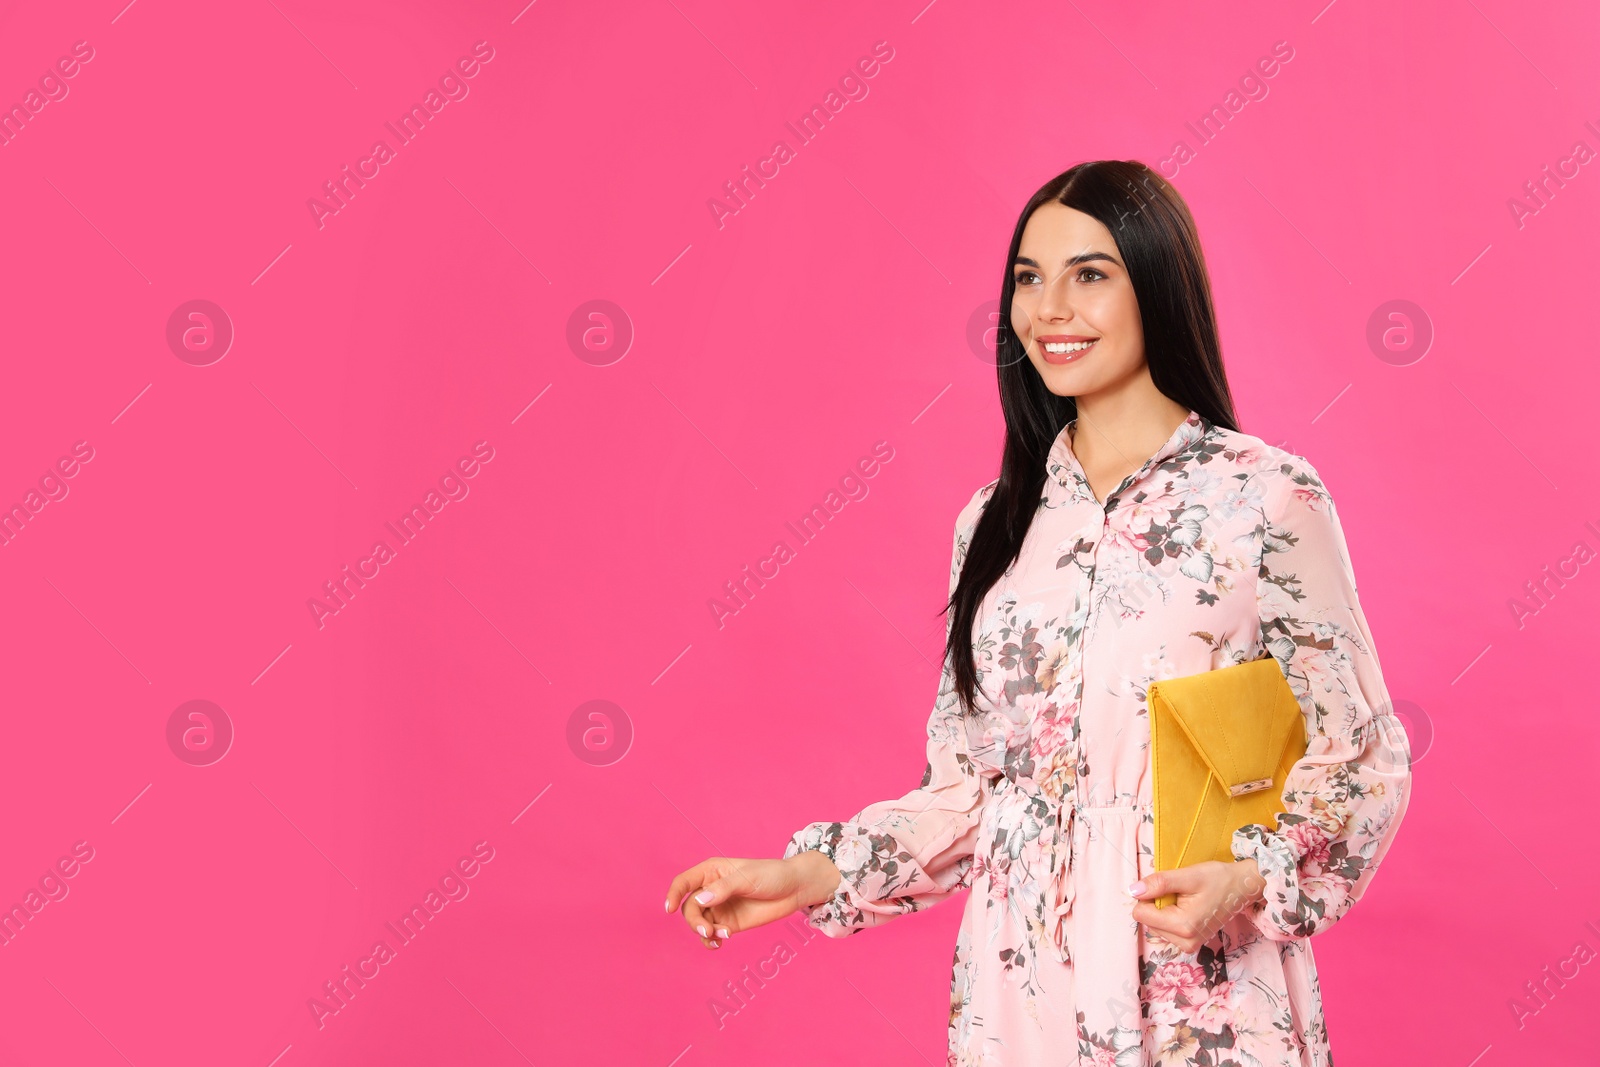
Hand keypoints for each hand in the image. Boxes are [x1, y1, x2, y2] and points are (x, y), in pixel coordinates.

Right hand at [665, 853, 840, 949]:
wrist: (794, 890)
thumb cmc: (771, 875)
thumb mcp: (747, 878)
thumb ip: (723, 889)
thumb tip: (699, 901)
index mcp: (711, 871)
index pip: (683, 882)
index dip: (673, 894)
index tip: (670, 909)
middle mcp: (711, 890)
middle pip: (689, 908)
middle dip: (694, 921)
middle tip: (708, 931)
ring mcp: (719, 908)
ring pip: (698, 923)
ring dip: (703, 932)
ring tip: (721, 936)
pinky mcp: (729, 923)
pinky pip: (711, 934)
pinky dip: (711, 940)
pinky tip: (720, 942)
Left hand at [1128, 859, 1265, 953]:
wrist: (1241, 888)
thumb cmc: (1218, 879)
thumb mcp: (1188, 875)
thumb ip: (1159, 883)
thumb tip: (1133, 890)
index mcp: (1183, 926)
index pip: (1140, 913)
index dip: (1148, 896)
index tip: (1166, 887)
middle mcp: (1184, 942)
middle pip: (1147, 920)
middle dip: (1157, 904)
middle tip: (1179, 894)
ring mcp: (1188, 946)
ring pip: (1154, 925)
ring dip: (1164, 910)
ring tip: (1185, 900)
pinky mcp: (1190, 944)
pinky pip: (1165, 930)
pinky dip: (1171, 916)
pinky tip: (1187, 908)